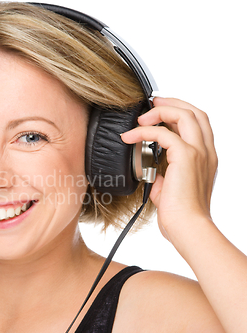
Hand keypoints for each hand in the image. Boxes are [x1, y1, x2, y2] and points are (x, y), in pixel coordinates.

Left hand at [121, 97, 217, 242]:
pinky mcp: (186, 157)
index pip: (198, 124)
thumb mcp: (170, 187)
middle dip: (171, 102)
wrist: (187, 227)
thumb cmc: (179, 213)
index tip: (159, 111)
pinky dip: (144, 131)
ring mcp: (199, 152)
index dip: (179, 112)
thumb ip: (163, 174)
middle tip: (151, 103)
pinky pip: (164, 133)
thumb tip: (150, 168)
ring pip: (185, 114)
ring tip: (140, 118)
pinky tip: (130, 137)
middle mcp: (206, 152)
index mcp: (205, 158)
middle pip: (195, 112)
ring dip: (160, 111)